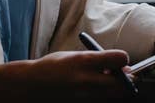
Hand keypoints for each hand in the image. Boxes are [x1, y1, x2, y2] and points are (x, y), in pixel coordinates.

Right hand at [0, 50, 133, 102]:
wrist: (27, 89)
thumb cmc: (51, 69)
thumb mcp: (72, 56)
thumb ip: (97, 59)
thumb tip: (123, 64)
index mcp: (83, 62)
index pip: (120, 59)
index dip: (123, 60)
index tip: (120, 62)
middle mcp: (86, 81)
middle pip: (124, 85)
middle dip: (127, 80)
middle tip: (122, 78)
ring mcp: (85, 98)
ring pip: (116, 97)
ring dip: (116, 91)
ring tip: (104, 85)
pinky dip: (104, 99)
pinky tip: (94, 93)